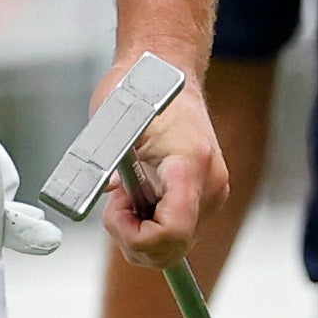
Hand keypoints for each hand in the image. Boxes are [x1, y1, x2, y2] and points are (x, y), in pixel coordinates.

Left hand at [106, 96, 225, 269]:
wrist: (165, 69)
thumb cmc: (138, 88)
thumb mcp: (113, 123)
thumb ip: (109, 163)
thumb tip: (106, 194)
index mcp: (189, 165)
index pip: (173, 231)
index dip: (136, 236)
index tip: (115, 210)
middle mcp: (209, 184)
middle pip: (173, 247)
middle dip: (134, 238)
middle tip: (118, 203)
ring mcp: (212, 192)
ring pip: (175, 247)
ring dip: (142, 234)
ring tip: (128, 196)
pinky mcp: (206, 196)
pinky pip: (178, 233)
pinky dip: (153, 228)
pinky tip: (141, 202)